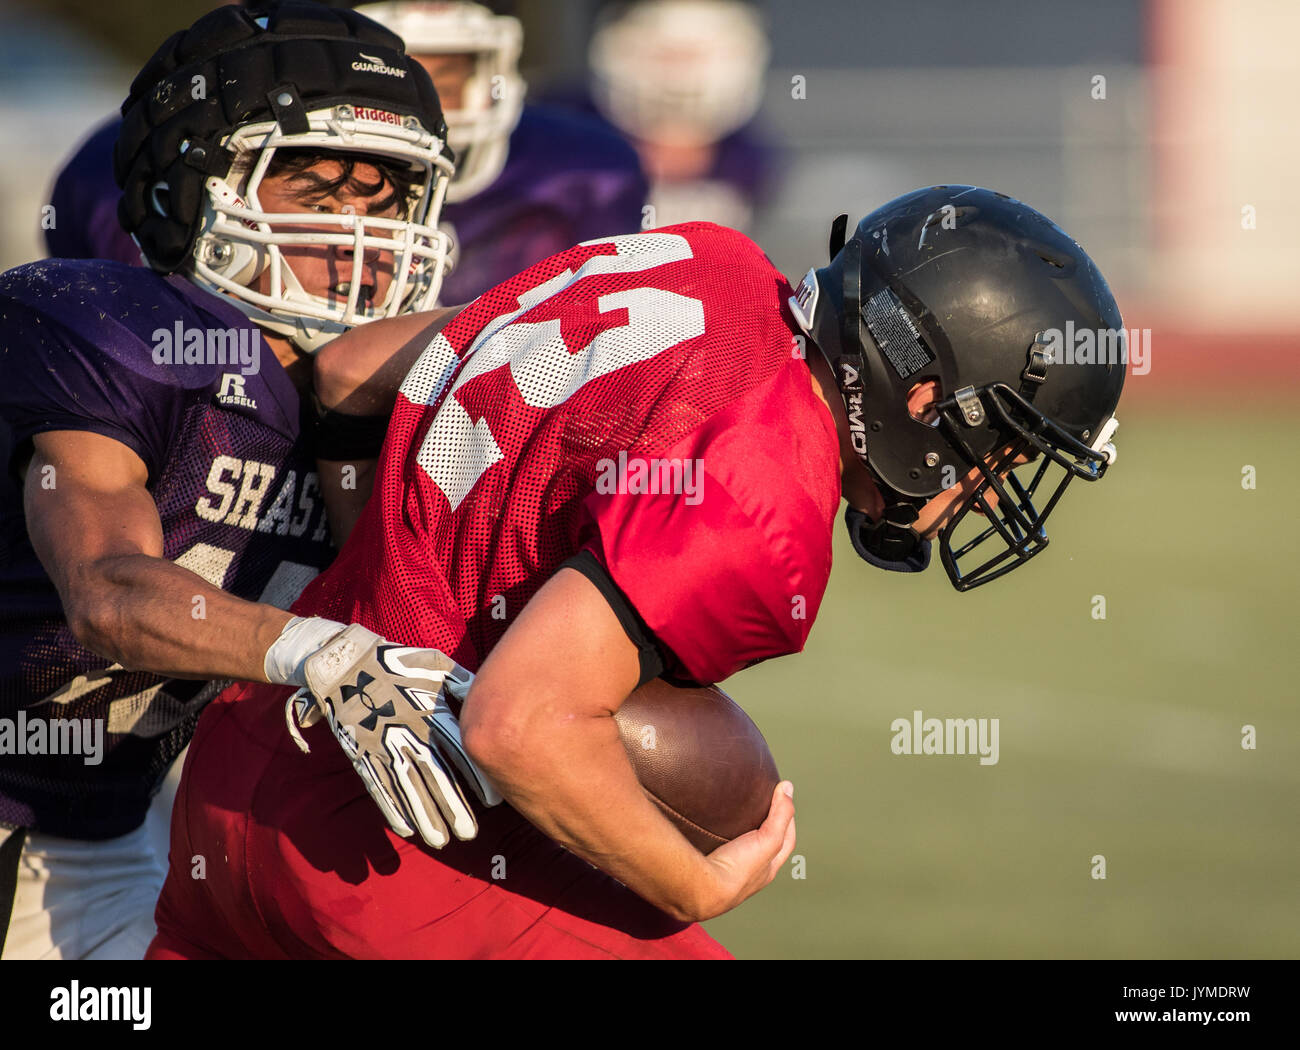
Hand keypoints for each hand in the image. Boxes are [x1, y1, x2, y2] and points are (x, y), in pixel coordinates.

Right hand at [287, 624, 501, 847]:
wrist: (348, 662)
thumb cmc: (401, 663)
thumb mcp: (439, 666)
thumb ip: (464, 686)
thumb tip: (487, 703)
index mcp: (432, 713)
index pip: (460, 753)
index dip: (476, 779)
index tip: (493, 802)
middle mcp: (410, 733)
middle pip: (436, 777)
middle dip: (453, 807)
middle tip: (468, 833)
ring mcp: (383, 745)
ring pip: (408, 788)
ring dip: (425, 817)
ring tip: (441, 841)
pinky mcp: (361, 752)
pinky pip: (378, 786)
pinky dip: (391, 809)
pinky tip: (406, 830)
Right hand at [692, 782, 796, 921]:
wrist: (701, 888)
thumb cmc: (738, 869)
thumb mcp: (769, 840)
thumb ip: (780, 815)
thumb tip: (788, 787)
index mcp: (767, 870)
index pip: (786, 840)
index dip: (787, 817)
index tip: (782, 795)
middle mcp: (750, 875)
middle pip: (763, 846)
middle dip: (764, 826)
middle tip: (758, 802)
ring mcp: (728, 873)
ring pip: (738, 848)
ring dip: (738, 832)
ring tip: (730, 810)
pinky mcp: (707, 868)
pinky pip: (715, 847)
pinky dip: (715, 835)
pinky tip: (705, 824)